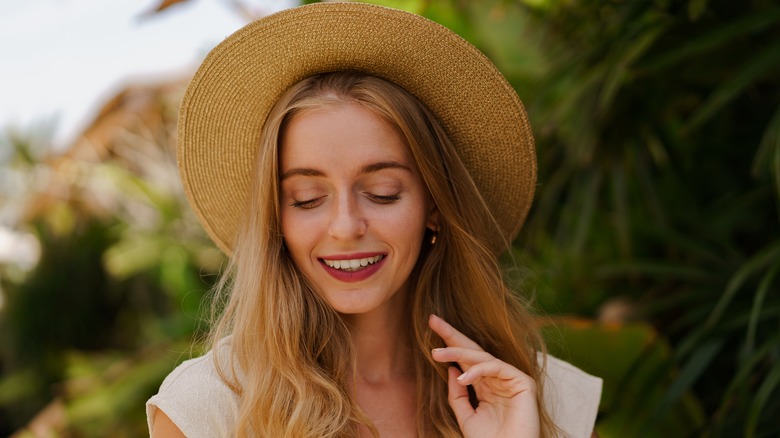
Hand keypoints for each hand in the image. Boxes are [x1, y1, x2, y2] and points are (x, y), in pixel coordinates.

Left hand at [429, 314, 539, 437]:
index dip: (449, 344)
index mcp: (486, 385)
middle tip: (433, 320)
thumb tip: (451, 370)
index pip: (466, 359)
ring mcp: (511, 378)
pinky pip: (496, 367)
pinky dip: (477, 371)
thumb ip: (457, 394)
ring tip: (437, 354)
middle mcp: (498, 378)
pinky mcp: (523, 382)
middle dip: (452, 335)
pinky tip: (461, 377)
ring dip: (458, 353)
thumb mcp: (466, 416)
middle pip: (473, 351)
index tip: (431, 326)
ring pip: (482, 357)